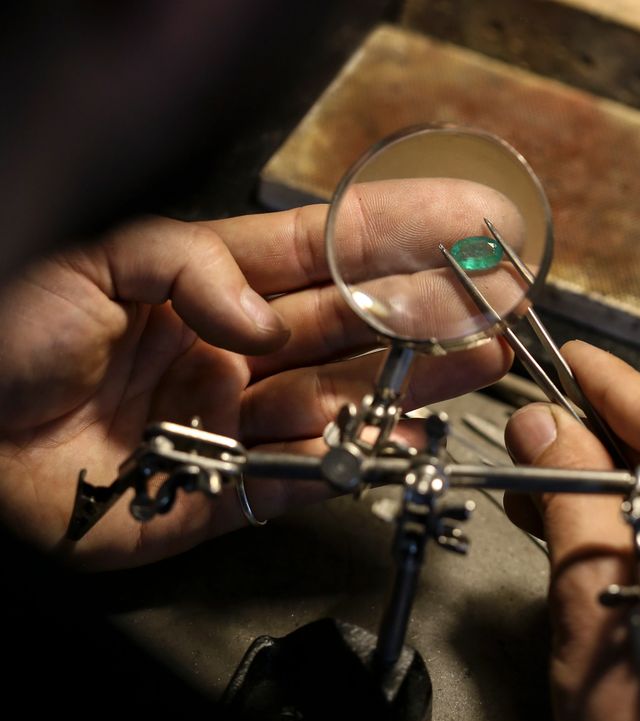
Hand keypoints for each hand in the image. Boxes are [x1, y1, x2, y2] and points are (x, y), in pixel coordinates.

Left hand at [0, 180, 515, 569]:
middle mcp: (240, 350)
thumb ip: (187, 266)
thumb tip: (258, 320)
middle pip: (352, 328)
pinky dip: (355, 463)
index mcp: (213, 286)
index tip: (464, 218)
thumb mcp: (93, 262)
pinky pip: (305, 477)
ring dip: (414, 383)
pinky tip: (405, 443)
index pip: (323, 251)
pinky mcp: (230, 486)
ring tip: (479, 363)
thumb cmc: (13, 341)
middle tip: (494, 300)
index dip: (397, 232)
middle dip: (428, 311)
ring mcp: (241, 419)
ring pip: (345, 399)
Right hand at [505, 341, 639, 720]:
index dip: (610, 385)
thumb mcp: (590, 587)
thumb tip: (541, 424)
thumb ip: (567, 489)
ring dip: (608, 486)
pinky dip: (631, 527)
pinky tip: (582, 521)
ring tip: (546, 475)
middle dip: (601, 438)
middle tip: (541, 421)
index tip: (569, 360)